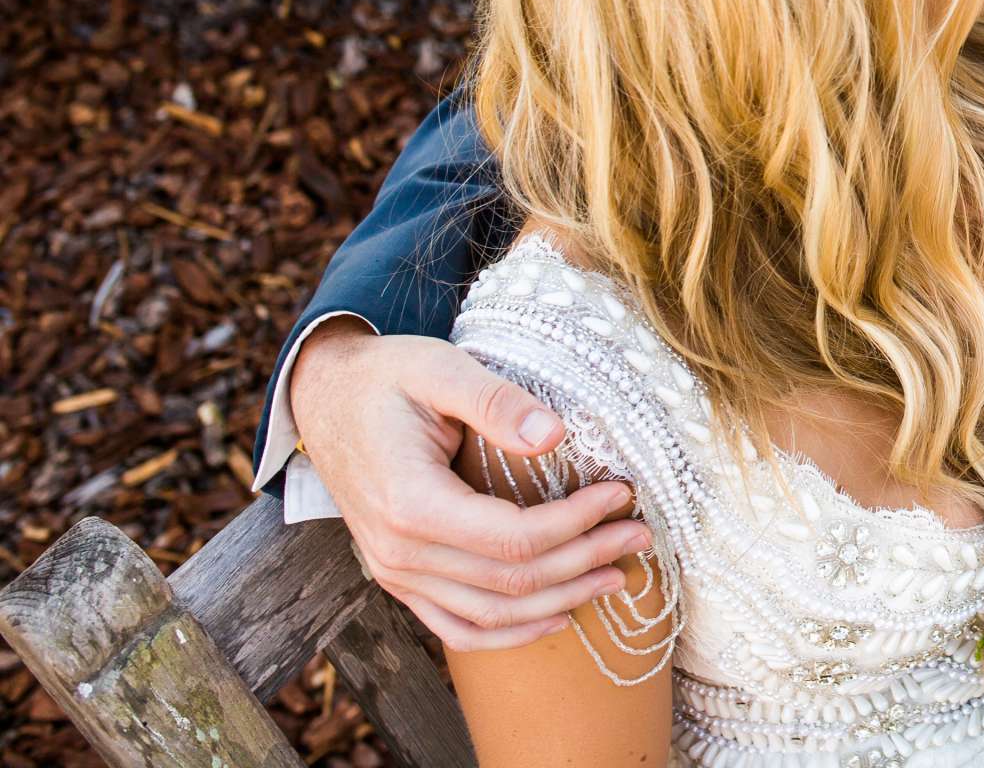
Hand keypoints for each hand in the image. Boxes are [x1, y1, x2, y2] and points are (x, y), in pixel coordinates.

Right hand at [289, 319, 651, 650]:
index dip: (577, 523)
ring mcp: (395, 572)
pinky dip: (508, 632)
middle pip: (511, 581)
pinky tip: (556, 617)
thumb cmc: (386, 378)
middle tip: (640, 535)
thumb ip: (496, 401)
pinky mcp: (398, 577)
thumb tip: (556, 433)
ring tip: (617, 577)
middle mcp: (399, 552)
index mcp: (411, 503)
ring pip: (490, 615)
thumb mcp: (439, 368)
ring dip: (560, 601)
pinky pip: (456, 626)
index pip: (514, 538)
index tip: (623, 494)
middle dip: (585, 562)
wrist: (325, 397)